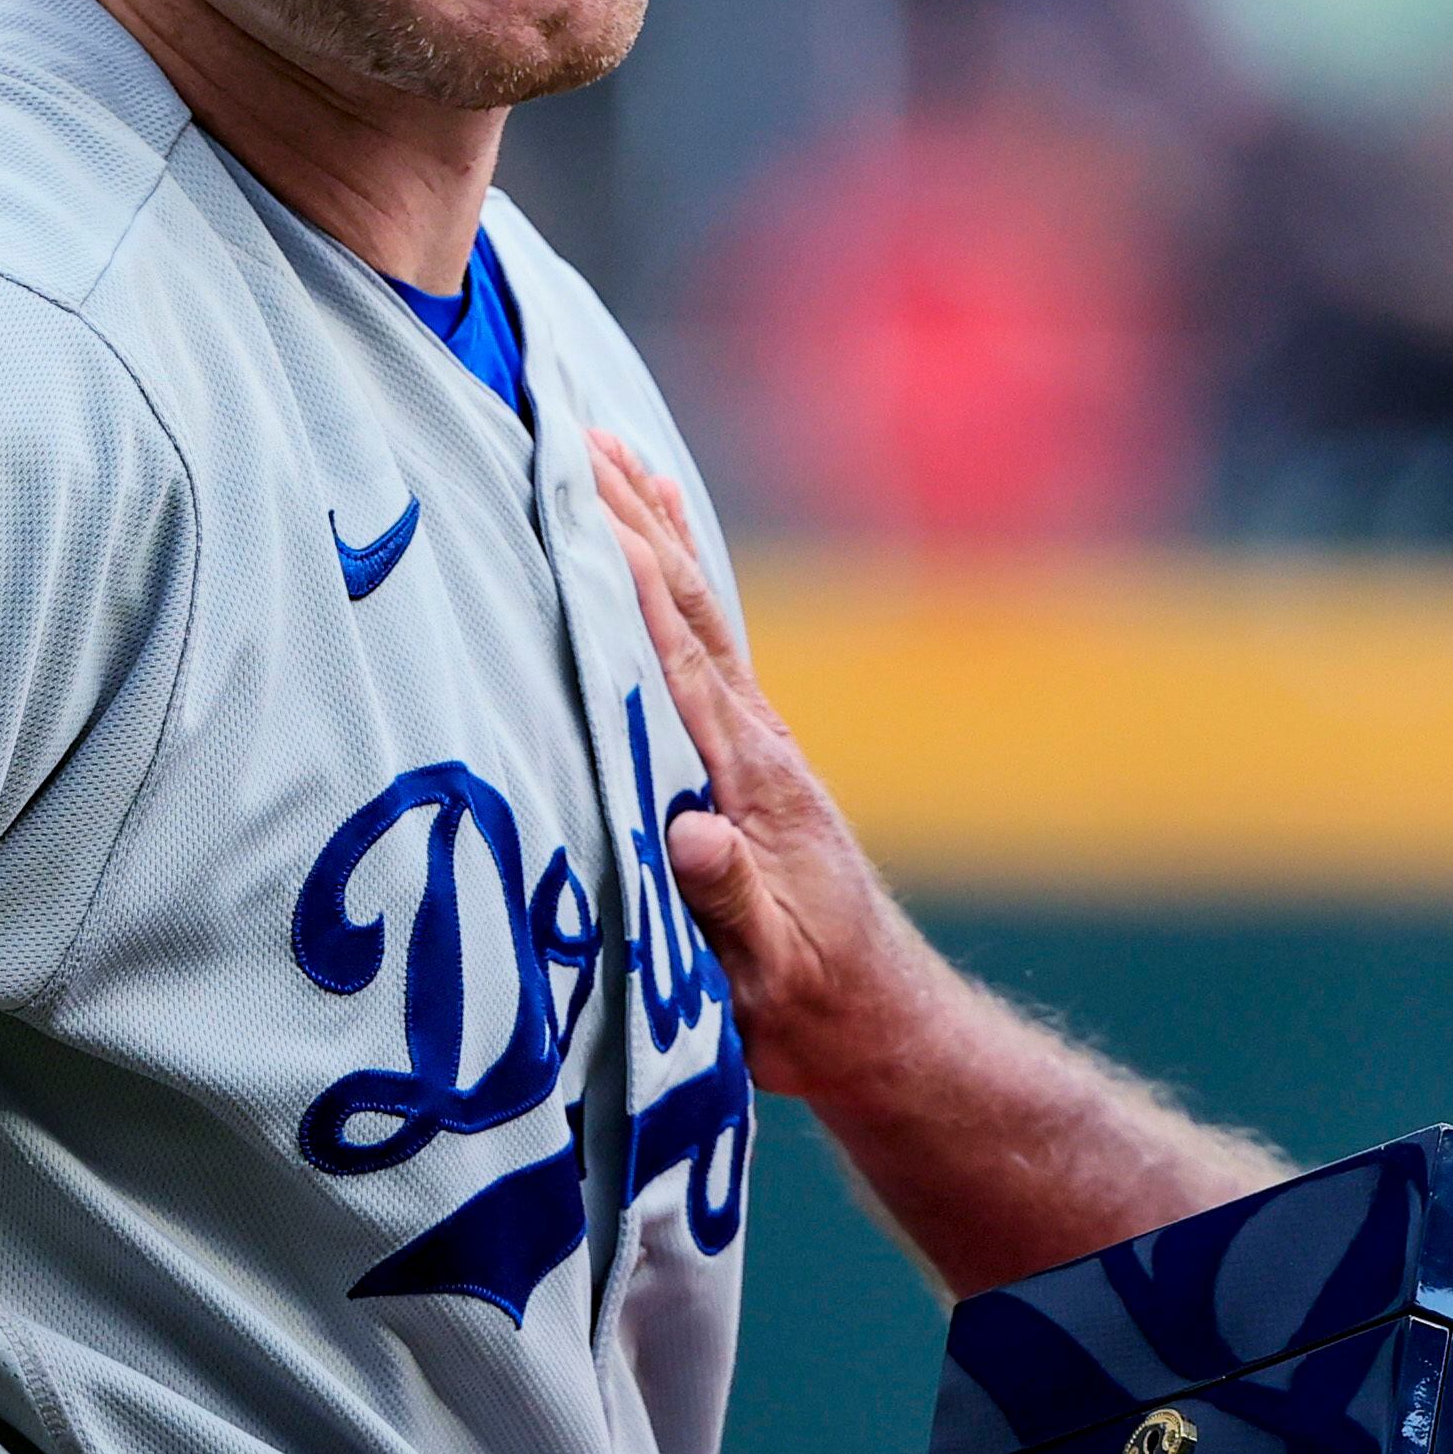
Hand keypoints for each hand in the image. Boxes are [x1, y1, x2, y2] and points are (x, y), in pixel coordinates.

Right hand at [591, 429, 931, 1102]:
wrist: (872, 1019)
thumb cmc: (809, 1002)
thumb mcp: (765, 971)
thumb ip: (727, 904)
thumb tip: (694, 834)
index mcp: (749, 781)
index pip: (678, 657)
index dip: (633, 575)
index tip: (587, 497)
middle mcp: (755, 742)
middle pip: (690, 607)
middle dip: (636, 519)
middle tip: (579, 434)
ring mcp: (754, 745)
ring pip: (699, 614)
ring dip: (656, 531)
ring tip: (613, 454)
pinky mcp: (746, 763)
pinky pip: (703, 649)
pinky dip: (675, 584)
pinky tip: (658, 550)